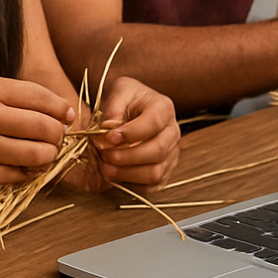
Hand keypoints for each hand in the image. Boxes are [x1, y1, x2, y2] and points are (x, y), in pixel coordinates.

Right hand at [0, 76, 75, 189]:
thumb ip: (16, 97)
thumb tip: (64, 112)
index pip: (38, 96)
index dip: (60, 107)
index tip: (67, 115)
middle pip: (42, 126)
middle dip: (58, 134)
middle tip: (57, 137)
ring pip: (35, 154)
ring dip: (48, 155)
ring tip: (44, 152)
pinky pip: (18, 175)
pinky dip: (29, 172)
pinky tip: (24, 165)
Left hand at [62, 76, 179, 191]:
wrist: (132, 106)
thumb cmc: (126, 98)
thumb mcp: (119, 92)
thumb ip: (114, 108)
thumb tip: (108, 128)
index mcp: (164, 108)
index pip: (153, 124)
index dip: (130, 134)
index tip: (108, 137)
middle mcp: (173, 132)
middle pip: (158, 151)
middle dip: (128, 157)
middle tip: (105, 155)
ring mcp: (172, 153)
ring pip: (156, 172)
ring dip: (129, 174)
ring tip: (106, 169)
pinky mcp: (165, 169)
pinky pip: (154, 185)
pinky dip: (134, 184)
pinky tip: (116, 176)